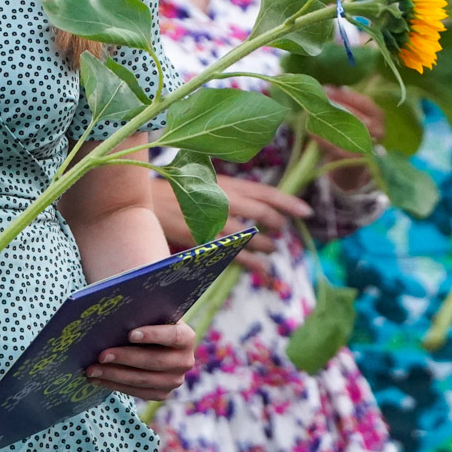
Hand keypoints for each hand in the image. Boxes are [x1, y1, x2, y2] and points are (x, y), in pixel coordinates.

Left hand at [86, 320, 196, 400]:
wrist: (151, 342)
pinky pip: (136, 392)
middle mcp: (184, 361)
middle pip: (155, 361)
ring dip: (114, 375)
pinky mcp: (161, 393)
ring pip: (143, 380)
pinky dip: (114, 385)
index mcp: (186, 337)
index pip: (173, 336)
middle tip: (101, 355)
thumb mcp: (149, 315)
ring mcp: (174, 380)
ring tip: (92, 369)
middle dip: (125, 358)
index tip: (130, 334)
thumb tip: (115, 312)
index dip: (153, 335)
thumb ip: (140, 313)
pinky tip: (97, 379)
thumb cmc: (146, 322)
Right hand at [150, 174, 307, 274]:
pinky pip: (236, 256)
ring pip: (252, 237)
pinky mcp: (204, 241)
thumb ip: (228, 190)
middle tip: (282, 230)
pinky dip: (253, 264)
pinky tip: (263, 270)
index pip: (266, 192)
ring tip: (271, 249)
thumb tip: (251, 200)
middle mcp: (224, 201)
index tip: (307, 211)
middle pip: (263, 213)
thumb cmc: (174, 189)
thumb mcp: (204, 180)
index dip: (288, 202)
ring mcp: (214, 222)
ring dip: (266, 245)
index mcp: (227, 184)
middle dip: (278, 223)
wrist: (143, 200)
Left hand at [318, 87, 384, 189]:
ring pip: (346, 133)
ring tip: (309, 115)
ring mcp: (370, 147)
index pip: (364, 102)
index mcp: (379, 116)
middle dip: (334, 108)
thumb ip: (343, 102)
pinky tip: (312, 133)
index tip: (326, 89)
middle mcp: (379, 131)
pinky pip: (338, 149)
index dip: (345, 95)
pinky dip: (323, 140)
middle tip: (315, 102)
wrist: (354, 164)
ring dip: (326, 123)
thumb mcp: (351, 115)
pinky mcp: (357, 161)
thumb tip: (326, 89)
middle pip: (355, 117)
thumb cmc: (351, 132)